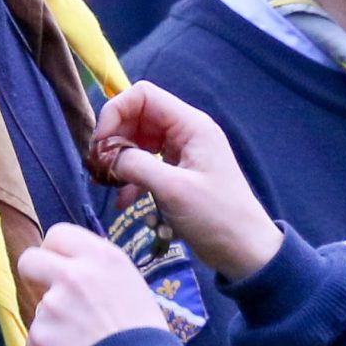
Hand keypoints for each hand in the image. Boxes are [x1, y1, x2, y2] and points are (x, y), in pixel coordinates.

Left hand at [19, 224, 168, 345]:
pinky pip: (38, 340)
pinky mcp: (40, 336)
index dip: (54, 250)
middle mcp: (73, 275)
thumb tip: (77, 268)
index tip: (58, 263)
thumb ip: (100, 272)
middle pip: (30, 260)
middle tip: (49, 292)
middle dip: (34, 274)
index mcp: (102, 258)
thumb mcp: (131, 285)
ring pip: (40, 308)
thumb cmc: (143, 333)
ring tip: (82, 342)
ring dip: (53, 323)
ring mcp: (53, 306)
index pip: (58, 233)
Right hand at [89, 82, 281, 281]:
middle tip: (100, 166)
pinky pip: (147, 165)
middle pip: (138, 117)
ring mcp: (183, 153)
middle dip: (115, 138)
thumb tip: (108, 156)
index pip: (144, 95)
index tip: (100, 143)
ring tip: (108, 184)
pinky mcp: (179, 174)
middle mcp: (186, 132)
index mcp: (191, 125)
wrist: (245, 251)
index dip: (116, 111)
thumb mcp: (173, 190)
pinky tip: (123, 202)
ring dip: (121, 160)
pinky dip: (132, 179)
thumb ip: (136, 165)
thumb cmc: (216, 217)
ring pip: (139, 141)